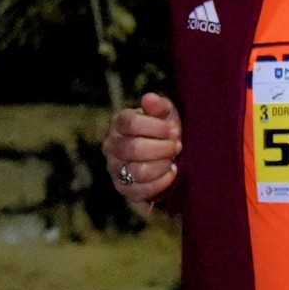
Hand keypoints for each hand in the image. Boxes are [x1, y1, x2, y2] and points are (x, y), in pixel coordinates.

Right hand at [104, 92, 180, 210]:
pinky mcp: (123, 188)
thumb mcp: (164, 113)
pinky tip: (171, 173)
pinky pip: (141, 191)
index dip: (157, 128)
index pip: (131, 123)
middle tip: (177, 146)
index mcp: (118, 123)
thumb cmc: (162, 130)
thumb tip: (149, 98)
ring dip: (162, 165)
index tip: (174, 130)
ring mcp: (115, 168)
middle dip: (163, 148)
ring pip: (139, 171)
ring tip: (173, 160)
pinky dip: (161, 182)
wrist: (162, 154)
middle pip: (135, 148)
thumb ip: (158, 106)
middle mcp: (111, 146)